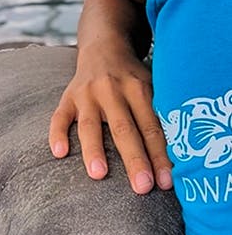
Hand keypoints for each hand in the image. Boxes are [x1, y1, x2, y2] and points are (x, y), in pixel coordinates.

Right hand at [49, 40, 171, 193]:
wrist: (104, 47)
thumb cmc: (133, 77)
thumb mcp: (151, 86)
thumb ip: (158, 114)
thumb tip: (178, 156)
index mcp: (138, 89)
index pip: (151, 127)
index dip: (159, 155)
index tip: (166, 182)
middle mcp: (112, 90)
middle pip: (124, 129)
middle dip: (134, 159)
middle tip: (142, 187)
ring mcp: (87, 94)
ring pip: (90, 125)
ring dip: (94, 150)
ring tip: (99, 174)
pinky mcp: (68, 97)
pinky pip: (60, 116)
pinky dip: (57, 134)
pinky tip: (59, 153)